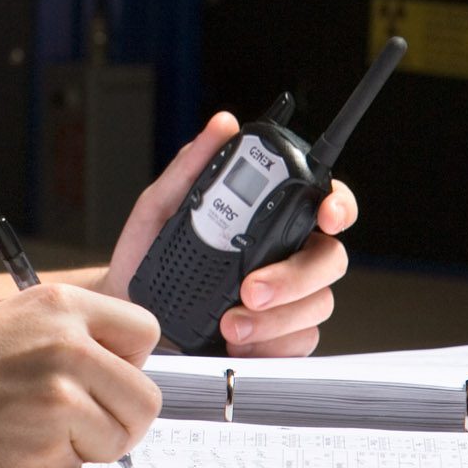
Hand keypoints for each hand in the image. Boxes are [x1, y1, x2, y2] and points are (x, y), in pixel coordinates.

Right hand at [0, 284, 161, 467]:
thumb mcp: (10, 320)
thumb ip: (69, 332)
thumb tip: (122, 359)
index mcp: (60, 305)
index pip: (145, 330)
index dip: (131, 363)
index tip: (109, 378)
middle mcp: (67, 344)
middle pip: (145, 396)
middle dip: (120, 418)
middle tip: (79, 422)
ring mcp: (60, 395)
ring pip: (121, 438)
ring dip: (88, 446)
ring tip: (37, 431)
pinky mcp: (49, 443)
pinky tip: (18, 449)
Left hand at [100, 112, 357, 358]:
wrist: (129, 311)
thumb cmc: (148, 255)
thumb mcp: (161, 205)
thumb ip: (192, 165)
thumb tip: (222, 124)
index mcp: (269, 216)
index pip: (323, 201)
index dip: (338, 205)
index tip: (326, 214)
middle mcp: (287, 254)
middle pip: (330, 259)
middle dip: (296, 276)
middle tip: (251, 288)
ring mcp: (288, 298)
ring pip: (317, 304)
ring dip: (276, 316)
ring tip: (230, 321)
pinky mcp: (279, 337)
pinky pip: (298, 342)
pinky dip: (268, 342)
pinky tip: (237, 338)